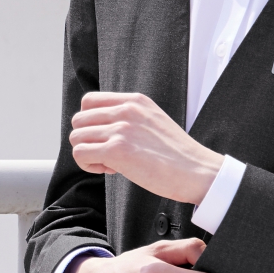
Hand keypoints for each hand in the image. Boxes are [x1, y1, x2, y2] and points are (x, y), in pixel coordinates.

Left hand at [69, 91, 223, 204]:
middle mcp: (126, 110)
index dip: (91, 123)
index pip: (90, 101)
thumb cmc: (177, 155)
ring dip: (88, 154)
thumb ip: (130, 118)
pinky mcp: (117, 151)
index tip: (106, 138)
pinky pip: (80, 154)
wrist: (197, 171)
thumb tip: (103, 129)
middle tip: (107, 154)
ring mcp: (121, 129)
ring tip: (110, 163)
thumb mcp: (154, 121)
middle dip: (88, 140)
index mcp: (135, 101)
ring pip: (76, 137)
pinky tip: (110, 170)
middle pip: (79, 120)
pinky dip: (89, 165)